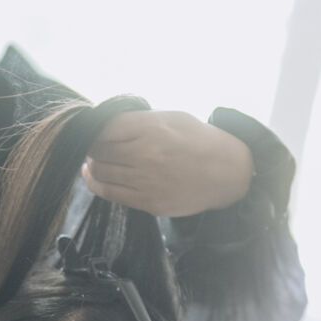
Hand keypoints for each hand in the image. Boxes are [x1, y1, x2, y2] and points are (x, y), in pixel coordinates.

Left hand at [83, 111, 254, 217]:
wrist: (228, 173)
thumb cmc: (198, 140)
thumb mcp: (171, 117)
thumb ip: (138, 120)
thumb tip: (103, 124)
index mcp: (152, 129)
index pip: (103, 127)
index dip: (94, 128)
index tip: (94, 129)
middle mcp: (147, 155)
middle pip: (97, 150)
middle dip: (92, 146)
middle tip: (95, 145)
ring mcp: (147, 181)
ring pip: (100, 171)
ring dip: (93, 164)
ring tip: (96, 159)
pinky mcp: (149, 203)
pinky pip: (109, 192)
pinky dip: (96, 182)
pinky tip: (94, 175)